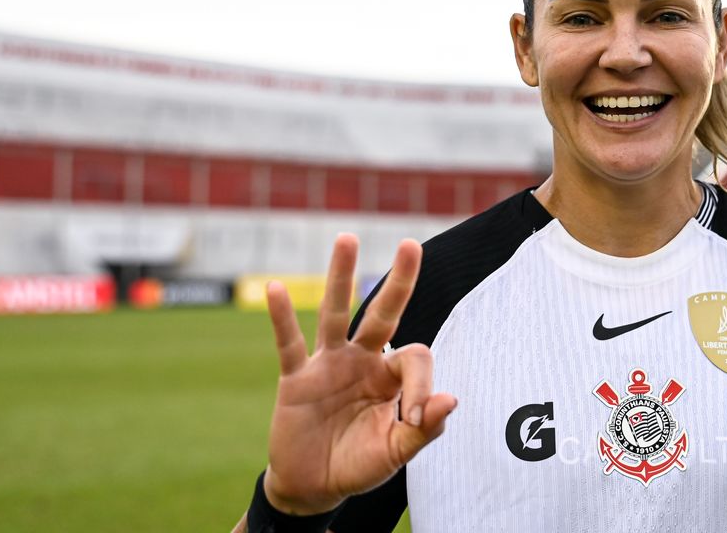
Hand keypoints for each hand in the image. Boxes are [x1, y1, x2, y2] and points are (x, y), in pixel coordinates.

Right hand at [260, 235, 456, 514]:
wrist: (314, 487)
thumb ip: (424, 430)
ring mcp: (328, 365)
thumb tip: (451, 399)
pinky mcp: (296, 378)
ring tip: (347, 238)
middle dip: (400, 281)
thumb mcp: (396, 453)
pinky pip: (289, 343)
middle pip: (383, 313)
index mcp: (391, 376)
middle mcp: (362, 360)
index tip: (415, 417)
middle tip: (411, 245)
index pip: (414, 358)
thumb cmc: (358, 465)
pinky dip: (281, 317)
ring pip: (335, 313)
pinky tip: (276, 288)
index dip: (422, 384)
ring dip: (340, 276)